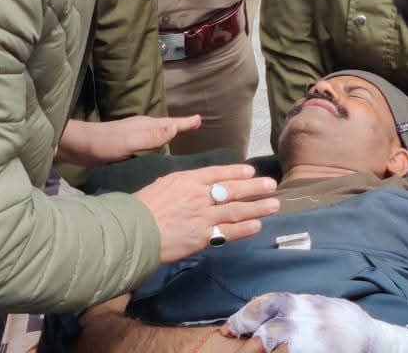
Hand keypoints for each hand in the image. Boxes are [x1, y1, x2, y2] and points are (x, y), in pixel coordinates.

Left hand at [56, 115, 200, 166]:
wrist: (77, 147)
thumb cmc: (104, 144)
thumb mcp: (129, 141)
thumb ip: (151, 136)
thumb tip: (175, 127)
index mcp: (145, 126)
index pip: (171, 123)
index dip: (185, 123)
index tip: (200, 119)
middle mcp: (141, 129)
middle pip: (166, 126)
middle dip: (180, 126)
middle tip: (195, 125)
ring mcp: (133, 137)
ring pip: (157, 134)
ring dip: (169, 134)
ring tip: (180, 136)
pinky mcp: (125, 146)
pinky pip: (148, 144)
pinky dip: (156, 145)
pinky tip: (155, 154)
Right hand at [134, 164, 278, 263]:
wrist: (134, 231)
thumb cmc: (142, 207)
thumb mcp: (162, 185)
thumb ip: (181, 184)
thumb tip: (194, 185)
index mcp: (187, 180)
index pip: (217, 173)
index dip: (236, 172)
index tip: (251, 171)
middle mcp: (199, 195)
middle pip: (232, 190)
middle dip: (254, 187)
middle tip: (271, 186)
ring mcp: (202, 216)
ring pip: (236, 210)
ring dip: (257, 207)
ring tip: (273, 205)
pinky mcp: (202, 236)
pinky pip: (228, 232)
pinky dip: (244, 229)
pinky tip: (257, 226)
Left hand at [223, 294, 407, 352]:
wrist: (374, 340)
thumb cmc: (341, 322)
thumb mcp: (317, 306)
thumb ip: (292, 308)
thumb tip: (260, 318)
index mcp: (303, 304)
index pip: (266, 303)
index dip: (244, 315)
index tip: (229, 328)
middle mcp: (308, 321)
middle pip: (268, 331)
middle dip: (250, 340)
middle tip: (238, 345)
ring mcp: (314, 340)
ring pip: (277, 345)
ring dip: (266, 350)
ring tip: (258, 351)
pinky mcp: (321, 352)